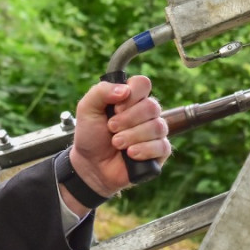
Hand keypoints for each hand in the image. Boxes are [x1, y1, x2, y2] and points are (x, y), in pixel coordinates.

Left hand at [66, 76, 170, 212]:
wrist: (90, 165)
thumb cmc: (91, 136)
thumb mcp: (87, 109)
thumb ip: (101, 91)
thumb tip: (125, 89)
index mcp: (131, 98)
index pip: (143, 84)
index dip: (131, 95)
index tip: (116, 108)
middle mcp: (146, 113)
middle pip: (152, 106)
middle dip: (128, 119)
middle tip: (111, 128)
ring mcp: (155, 132)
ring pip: (157, 126)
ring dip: (133, 135)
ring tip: (117, 143)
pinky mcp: (160, 152)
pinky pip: (162, 146)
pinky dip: (144, 150)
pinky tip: (130, 154)